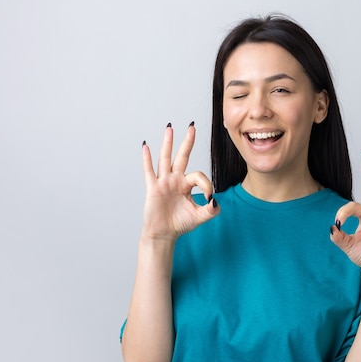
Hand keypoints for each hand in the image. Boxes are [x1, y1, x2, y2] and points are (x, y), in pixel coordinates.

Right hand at [141, 123, 218, 242]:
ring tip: (170, 128)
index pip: (199, 176)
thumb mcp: (200, 217)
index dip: (206, 184)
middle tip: (192, 126)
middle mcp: (176, 179)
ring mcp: (164, 182)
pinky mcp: (153, 188)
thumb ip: (212, 210)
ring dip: (168, 143)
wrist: (164, 235)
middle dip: (187, 141)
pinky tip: (146, 146)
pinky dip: (147, 159)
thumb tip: (215, 200)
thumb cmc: (180, 224)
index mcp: (187, 184)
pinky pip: (149, 171)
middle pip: (182, 156)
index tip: (208, 198)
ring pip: (166, 158)